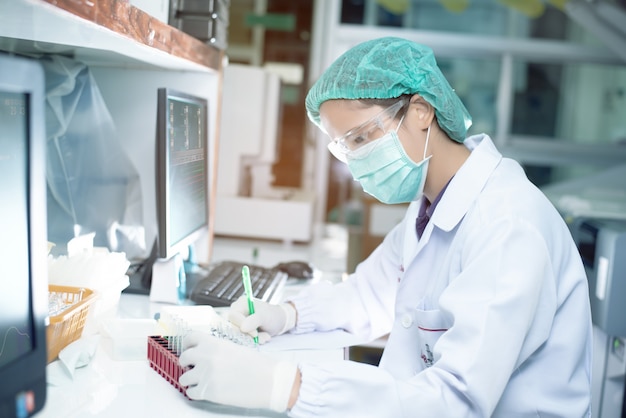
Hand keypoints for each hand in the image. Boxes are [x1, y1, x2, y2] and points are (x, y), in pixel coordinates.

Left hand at [178, 331, 297, 411]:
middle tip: (194, 368)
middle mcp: (206, 357)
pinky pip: (191, 393)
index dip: (188, 345)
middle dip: (187, 364)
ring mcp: (205, 375)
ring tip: (200, 381)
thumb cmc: (258, 365)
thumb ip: (217, 349)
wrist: (270, 381)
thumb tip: (204, 355)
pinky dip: (196, 393)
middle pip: (183, 358)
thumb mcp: (236, 348)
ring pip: (184, 378)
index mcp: (214, 343)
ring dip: (190, 380)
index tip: (189, 349)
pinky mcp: (208, 392)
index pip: (189, 338)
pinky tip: (205, 391)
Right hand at [228, 296, 296, 343]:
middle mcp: (238, 312)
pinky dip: (255, 340)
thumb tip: (242, 327)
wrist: (279, 321)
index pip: (233, 316)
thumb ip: (254, 321)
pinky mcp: (243, 330)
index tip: (255, 333)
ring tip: (266, 336)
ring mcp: (240, 322)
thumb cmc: (272, 315)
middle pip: (235, 327)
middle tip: (264, 337)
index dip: (242, 325)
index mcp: (241, 304)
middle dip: (250, 335)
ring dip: (254, 339)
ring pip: (240, 335)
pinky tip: (263, 337)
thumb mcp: (264, 316)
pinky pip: (244, 338)